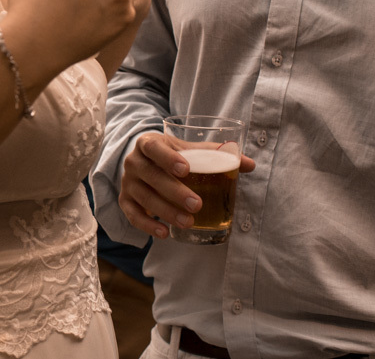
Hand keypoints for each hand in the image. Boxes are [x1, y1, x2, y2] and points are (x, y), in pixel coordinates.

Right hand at [119, 133, 255, 238]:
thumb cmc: (173, 155)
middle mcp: (134, 161)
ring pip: (144, 197)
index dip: (168, 158)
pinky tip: (164, 233)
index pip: (154, 148)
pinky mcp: (124, 200)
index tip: (186, 170)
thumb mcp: (190, 149)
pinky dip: (147, 225)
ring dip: (166, 211)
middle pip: (151, 176)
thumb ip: (217, 154)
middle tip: (197, 204)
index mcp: (148, 143)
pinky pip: (133, 215)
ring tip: (189, 222)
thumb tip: (250, 164)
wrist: (146, 161)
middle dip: (174, 192)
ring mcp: (127, 182)